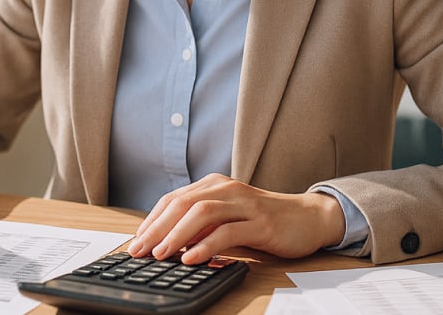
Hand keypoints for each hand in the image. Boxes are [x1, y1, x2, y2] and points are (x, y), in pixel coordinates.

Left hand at [127, 174, 345, 264]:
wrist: (307, 218)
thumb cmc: (262, 221)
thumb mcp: (227, 218)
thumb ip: (201, 226)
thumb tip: (165, 243)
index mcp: (214, 185)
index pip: (174, 199)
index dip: (152, 220)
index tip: (135, 242)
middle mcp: (227, 189)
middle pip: (183, 203)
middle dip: (157, 228)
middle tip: (139, 250)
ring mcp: (244, 204)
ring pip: (202, 213)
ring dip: (176, 235)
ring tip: (160, 254)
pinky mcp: (260, 222)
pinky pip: (228, 232)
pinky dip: (206, 245)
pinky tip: (191, 258)